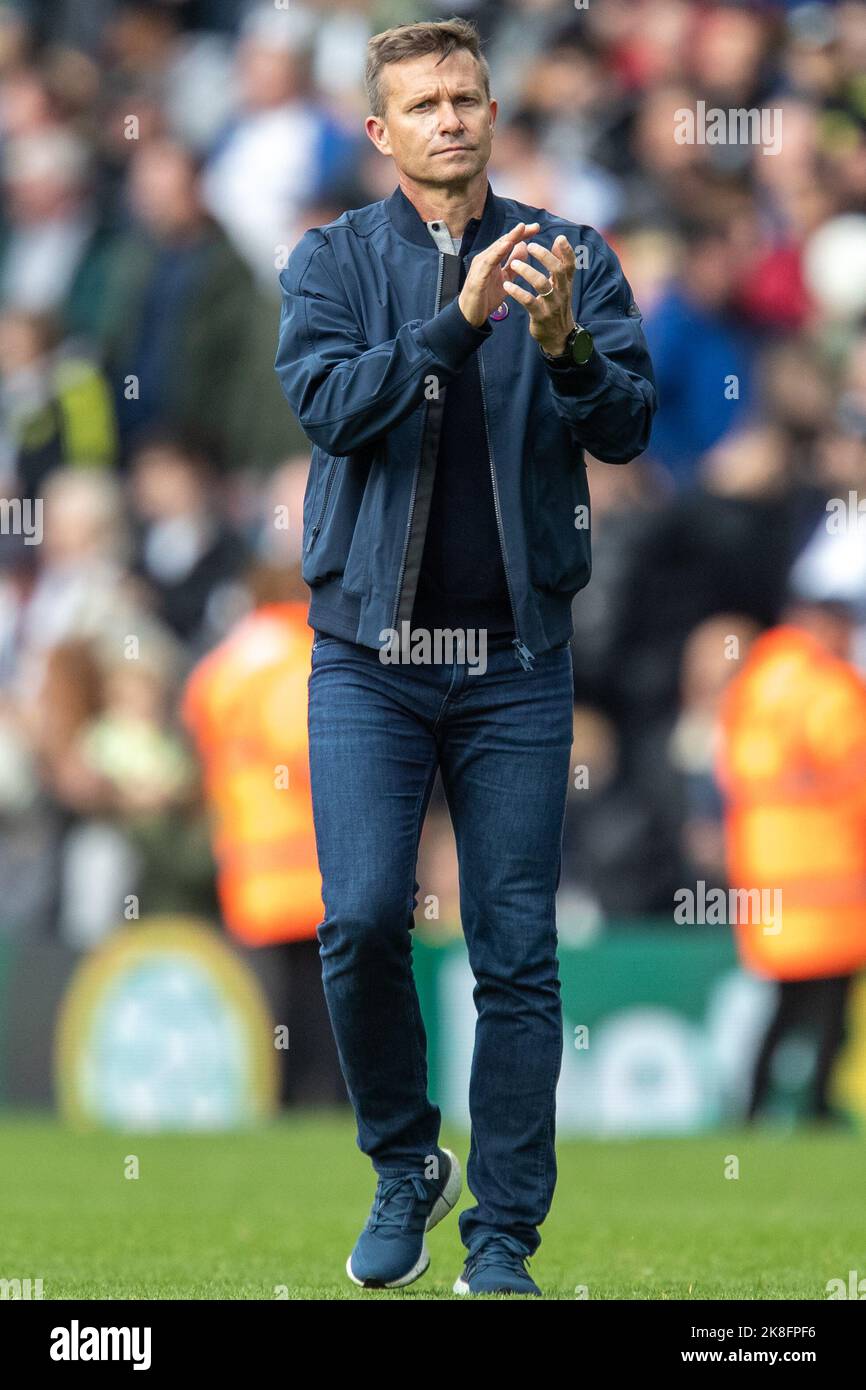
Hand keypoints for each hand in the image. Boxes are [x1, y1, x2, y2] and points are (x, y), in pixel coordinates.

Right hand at [457, 221, 540, 327]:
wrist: (470, 315)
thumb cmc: (486, 297)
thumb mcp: (506, 280)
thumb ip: (514, 265)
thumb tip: (524, 247)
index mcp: (493, 259)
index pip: (509, 243)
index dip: (522, 235)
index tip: (536, 228)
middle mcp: (486, 259)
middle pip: (504, 242)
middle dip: (519, 233)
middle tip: (535, 226)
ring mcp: (481, 266)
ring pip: (496, 249)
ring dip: (509, 238)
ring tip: (521, 229)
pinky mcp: (478, 276)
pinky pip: (488, 262)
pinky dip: (497, 252)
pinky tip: (507, 245)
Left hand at [503, 234, 576, 354]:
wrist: (558, 337)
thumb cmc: (556, 307)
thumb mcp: (561, 286)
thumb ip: (560, 264)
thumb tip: (559, 240)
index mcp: (566, 284)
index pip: (570, 264)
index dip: (566, 251)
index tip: (559, 237)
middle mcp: (561, 292)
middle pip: (557, 270)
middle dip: (544, 256)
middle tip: (530, 245)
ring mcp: (551, 305)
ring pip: (541, 284)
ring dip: (527, 271)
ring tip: (513, 263)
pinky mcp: (540, 315)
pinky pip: (528, 301)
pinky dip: (517, 292)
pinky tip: (507, 285)